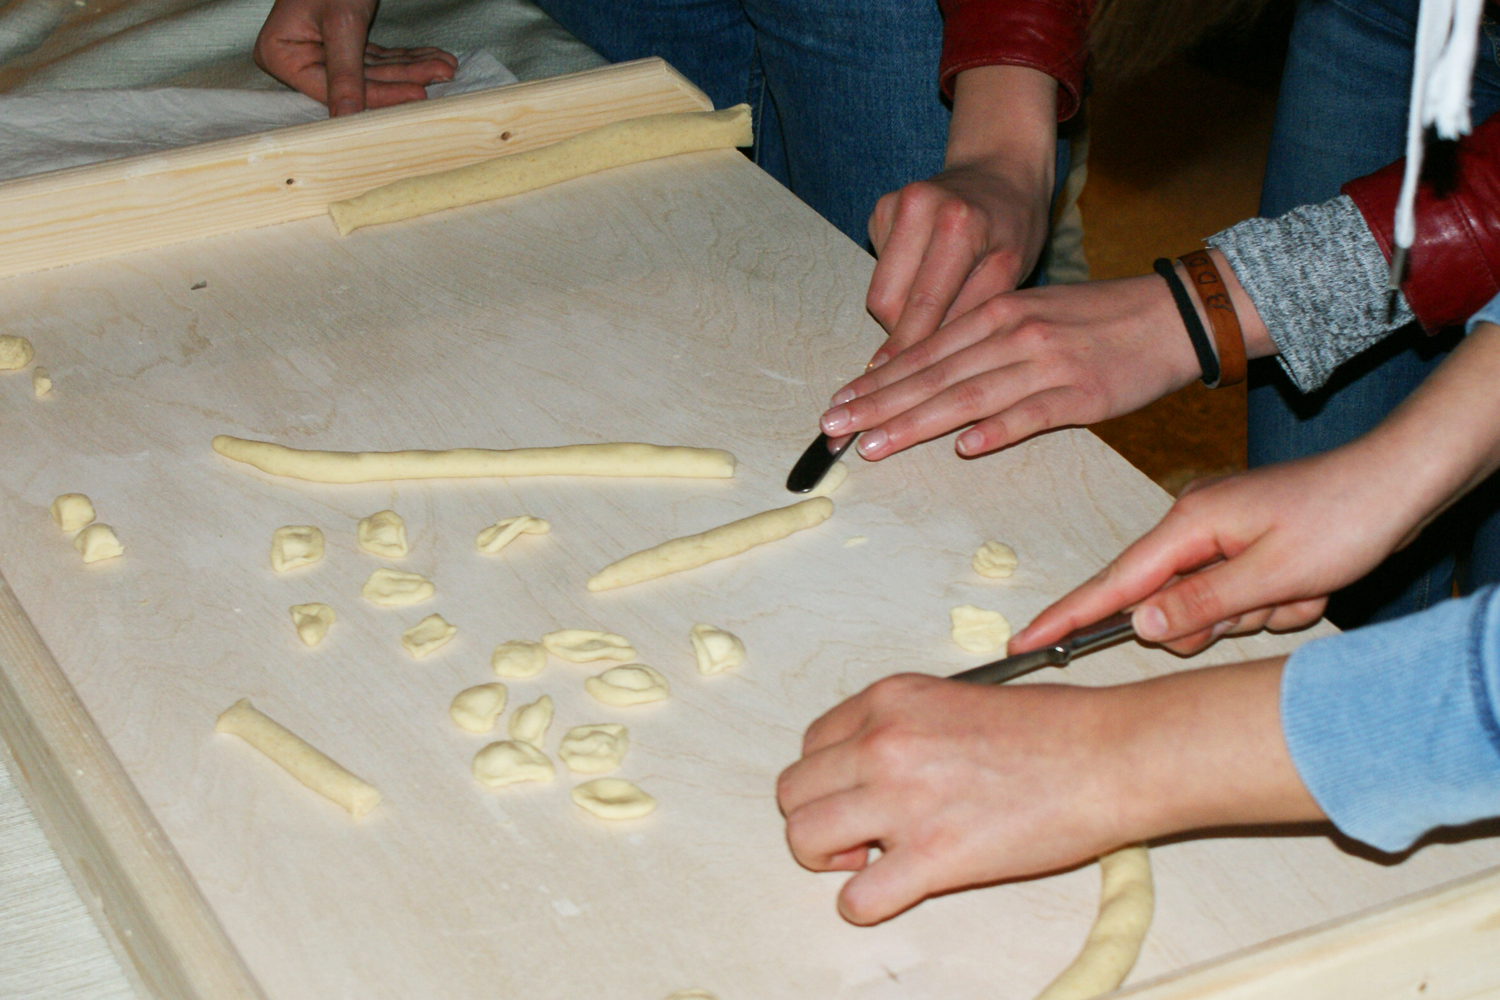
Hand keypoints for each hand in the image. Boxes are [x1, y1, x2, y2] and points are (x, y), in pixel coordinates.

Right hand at [254, 0, 456, 116]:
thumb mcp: (341, 23)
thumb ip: (345, 73)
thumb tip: (345, 116)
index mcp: (282, 55)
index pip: (334, 88)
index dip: (378, 93)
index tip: (415, 93)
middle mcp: (299, 58)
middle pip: (359, 81)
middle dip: (405, 76)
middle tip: (440, 74)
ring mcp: (322, 53)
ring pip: (374, 70)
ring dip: (412, 67)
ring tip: (445, 65)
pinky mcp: (343, 46)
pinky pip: (377, 58)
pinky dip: (406, 57)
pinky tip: (433, 58)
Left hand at [776, 662, 1316, 924]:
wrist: (1111, 756)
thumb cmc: (1055, 729)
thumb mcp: (959, 696)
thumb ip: (906, 725)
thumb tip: (877, 763)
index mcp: (889, 700)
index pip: (812, 744)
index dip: (829, 777)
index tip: (857, 792)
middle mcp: (883, 742)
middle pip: (793, 792)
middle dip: (819, 817)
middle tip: (860, 831)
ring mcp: (903, 800)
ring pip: (803, 840)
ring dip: (829, 859)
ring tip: (871, 860)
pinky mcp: (932, 857)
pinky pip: (855, 899)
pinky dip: (864, 905)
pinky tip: (896, 891)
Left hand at [823, 274, 1203, 460]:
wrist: (1173, 315)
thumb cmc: (1096, 321)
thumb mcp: (1030, 316)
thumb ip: (979, 343)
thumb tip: (924, 375)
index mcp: (996, 314)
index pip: (923, 352)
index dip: (876, 382)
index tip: (837, 405)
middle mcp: (1013, 334)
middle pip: (934, 375)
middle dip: (878, 404)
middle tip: (832, 430)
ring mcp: (1047, 364)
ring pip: (969, 395)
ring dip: (916, 422)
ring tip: (873, 444)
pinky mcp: (1082, 395)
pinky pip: (1032, 414)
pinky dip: (997, 430)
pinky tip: (963, 447)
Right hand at [865, 160, 1053, 366]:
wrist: (999, 167)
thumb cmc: (1014, 222)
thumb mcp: (1011, 268)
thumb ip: (972, 312)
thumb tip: (933, 364)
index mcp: (958, 223)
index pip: (922, 304)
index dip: (908, 352)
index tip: (897, 391)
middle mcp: (918, 207)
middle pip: (886, 301)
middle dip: (902, 337)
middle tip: (923, 362)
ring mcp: (893, 204)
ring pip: (878, 291)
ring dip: (901, 314)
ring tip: (937, 311)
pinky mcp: (879, 210)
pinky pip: (880, 270)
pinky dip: (901, 286)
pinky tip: (928, 275)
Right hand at [1014, 319, 1499, 655]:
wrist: (1402, 482)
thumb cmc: (1344, 519)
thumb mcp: (1272, 574)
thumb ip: (1199, 603)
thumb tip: (1138, 625)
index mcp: (1189, 525)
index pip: (1111, 583)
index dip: (1067, 616)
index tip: (1023, 641)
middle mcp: (1194, 527)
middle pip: (1165, 605)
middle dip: (1214, 620)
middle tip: (1267, 603)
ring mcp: (1219, 535)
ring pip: (1208, 607)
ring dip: (1253, 612)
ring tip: (1300, 587)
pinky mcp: (1243, 546)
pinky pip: (1238, 597)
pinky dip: (1272, 602)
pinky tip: (1307, 583)